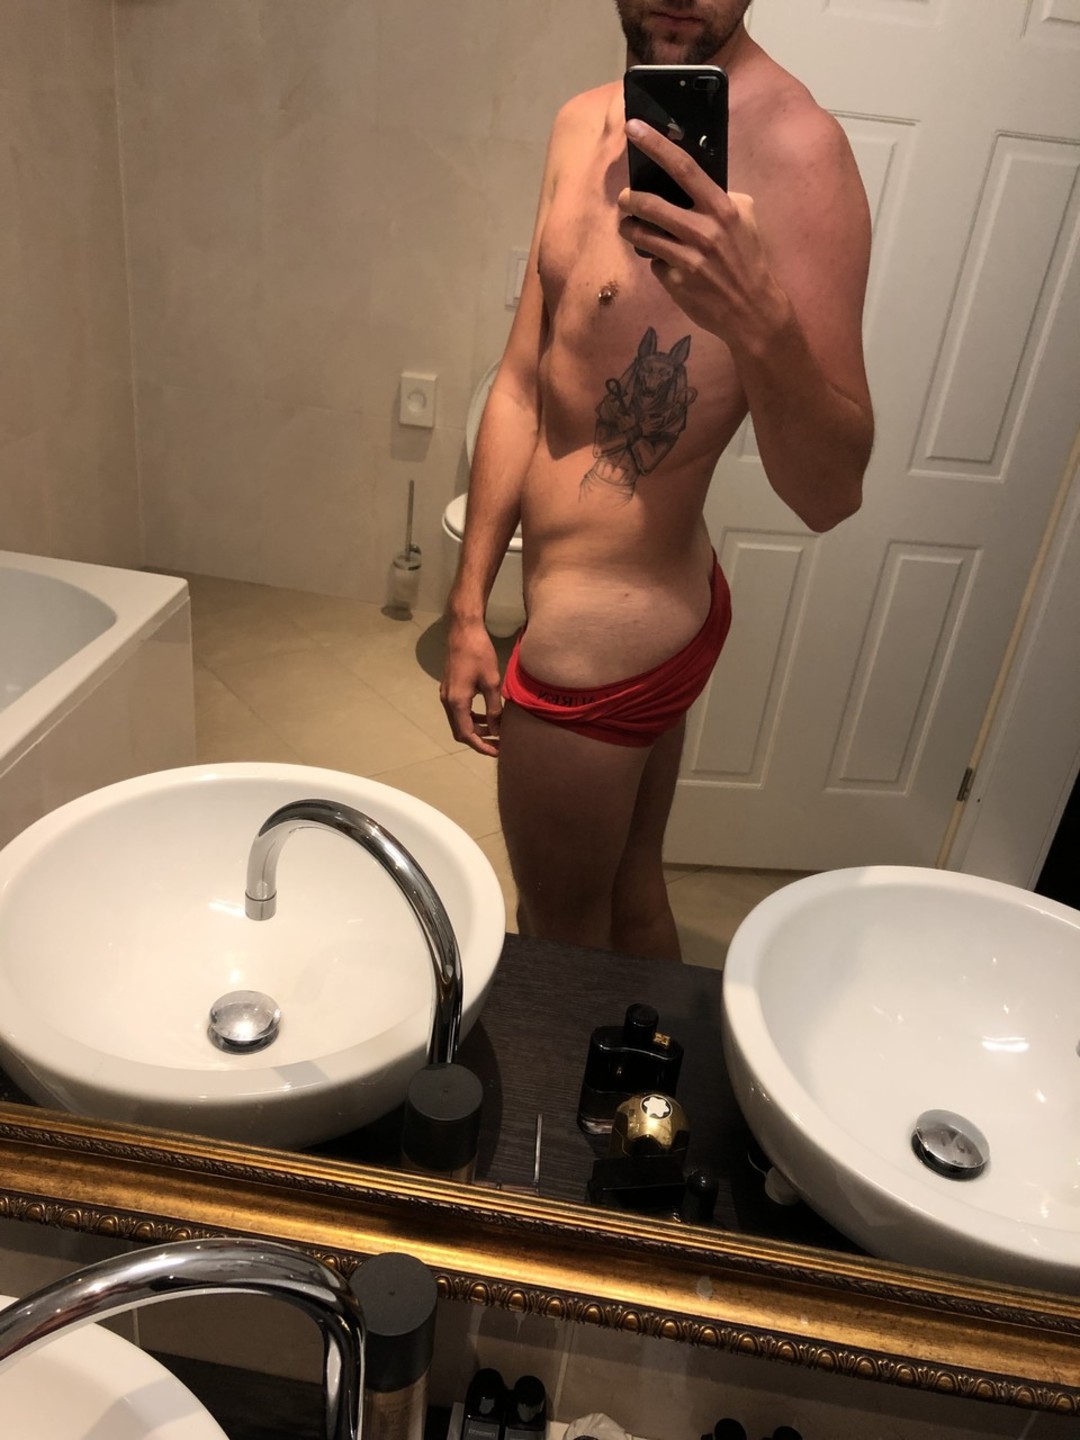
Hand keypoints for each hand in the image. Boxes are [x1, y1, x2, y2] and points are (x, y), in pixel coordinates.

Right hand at [440, 618, 501, 757]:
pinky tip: (487, 714)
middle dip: (479, 740)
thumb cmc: (479, 654)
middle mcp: (447, 701)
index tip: (497, 752)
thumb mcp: (491, 683)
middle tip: (498, 743)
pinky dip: (472, 716)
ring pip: (459, 720)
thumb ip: (494, 709)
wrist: (463, 630)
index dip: (482, 746)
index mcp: (457, 702)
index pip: (467, 735)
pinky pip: (459, 710)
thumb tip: (497, 730)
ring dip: (476, 728)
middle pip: (460, 731)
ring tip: (495, 731)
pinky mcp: (450, 687)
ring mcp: (446, 694)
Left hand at [618, 120, 787, 347]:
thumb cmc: (748, 259)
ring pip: (643, 234)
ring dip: (630, 227)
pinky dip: (656, 260)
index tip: (634, 128)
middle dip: (630, 198)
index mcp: (723, 208)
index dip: (656, 145)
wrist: (752, 309)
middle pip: (651, 204)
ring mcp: (688, 258)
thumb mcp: (745, 219)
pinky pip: (655, 263)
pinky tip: (668, 264)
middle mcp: (704, 231)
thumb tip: (691, 181)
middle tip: (624, 198)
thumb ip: (720, 197)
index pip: (684, 168)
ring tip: (629, 225)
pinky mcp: (676, 282)